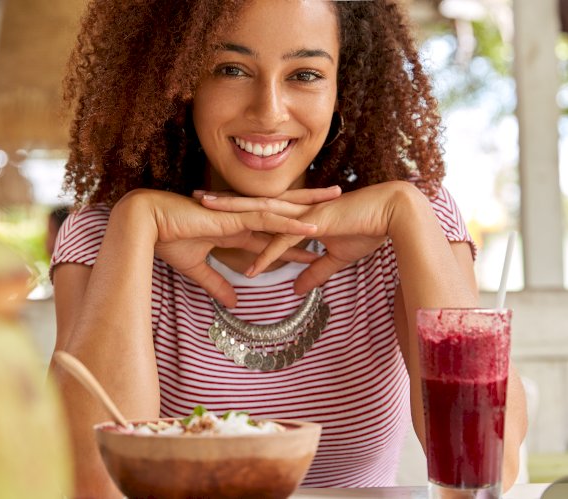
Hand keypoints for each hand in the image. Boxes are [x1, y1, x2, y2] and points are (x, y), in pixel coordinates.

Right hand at [120, 189, 320, 306]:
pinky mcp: (235, 218)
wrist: (148, 224)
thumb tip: (234, 301)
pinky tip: (311, 225)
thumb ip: (217, 284)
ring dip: (311, 206)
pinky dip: (290, 223)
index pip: (272, 234)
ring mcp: (240, 215)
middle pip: (285, 212)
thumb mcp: (197, 268)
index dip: (295, 239)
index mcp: (235, 228)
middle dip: (312, 206)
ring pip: (283, 210)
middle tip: (339, 200)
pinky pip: (268, 220)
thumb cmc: (167, 240)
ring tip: (337, 201)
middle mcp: (242, 218)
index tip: (318, 241)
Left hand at [198, 182, 408, 293]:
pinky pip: (285, 242)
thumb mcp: (336, 258)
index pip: (258, 209)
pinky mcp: (316, 224)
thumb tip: (297, 289)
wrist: (393, 215)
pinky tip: (250, 269)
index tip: (211, 209)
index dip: (235, 208)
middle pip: (251, 204)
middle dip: (222, 202)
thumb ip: (314, 272)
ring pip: (261, 214)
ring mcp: (303, 215)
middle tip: (193, 198)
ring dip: (234, 216)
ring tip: (207, 216)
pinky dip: (267, 256)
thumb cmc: (366, 230)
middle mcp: (295, 210)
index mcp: (296, 213)